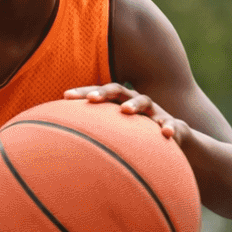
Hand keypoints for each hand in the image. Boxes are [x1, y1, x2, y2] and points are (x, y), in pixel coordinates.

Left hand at [64, 83, 190, 142]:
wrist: (171, 138)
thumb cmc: (133, 135)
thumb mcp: (113, 132)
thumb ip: (92, 132)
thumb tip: (60, 140)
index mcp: (117, 102)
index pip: (98, 93)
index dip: (83, 92)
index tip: (65, 96)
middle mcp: (135, 102)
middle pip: (119, 91)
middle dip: (104, 93)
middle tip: (91, 99)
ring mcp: (154, 111)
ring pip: (145, 101)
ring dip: (134, 104)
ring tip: (125, 110)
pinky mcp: (171, 124)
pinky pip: (171, 124)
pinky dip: (168, 127)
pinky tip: (165, 133)